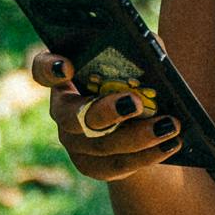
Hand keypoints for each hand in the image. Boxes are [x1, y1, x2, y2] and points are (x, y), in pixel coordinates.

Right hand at [32, 48, 179, 185]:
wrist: (145, 130)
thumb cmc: (139, 86)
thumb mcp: (141, 64)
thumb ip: (141, 50)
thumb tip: (149, 47)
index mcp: (67, 79)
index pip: (43, 71)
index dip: (49, 69)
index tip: (67, 66)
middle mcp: (64, 111)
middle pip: (72, 116)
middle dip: (105, 110)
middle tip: (136, 102)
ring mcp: (75, 143)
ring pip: (101, 144)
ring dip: (138, 136)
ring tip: (170, 126)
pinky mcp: (93, 167)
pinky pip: (118, 165)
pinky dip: (148, 155)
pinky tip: (170, 145)